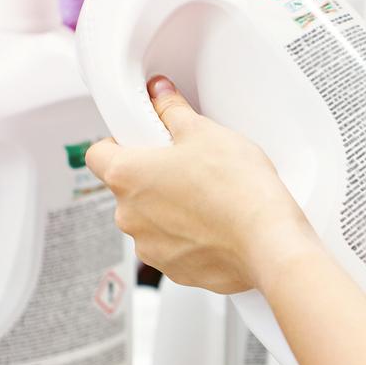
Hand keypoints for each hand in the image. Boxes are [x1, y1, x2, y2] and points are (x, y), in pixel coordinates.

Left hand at [86, 77, 319, 294]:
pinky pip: (172, 244)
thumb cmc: (237, 189)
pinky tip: (216, 221)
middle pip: (127, 187)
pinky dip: (188, 234)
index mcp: (126, 176)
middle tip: (186, 163)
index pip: (97, 153)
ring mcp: (150, 247)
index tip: (141, 137)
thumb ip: (172, 110)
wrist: (268, 242)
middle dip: (152, 174)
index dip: (118, 141)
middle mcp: (129, 216)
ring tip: (207, 194)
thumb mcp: (204, 132)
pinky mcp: (174, 269)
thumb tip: (159, 95)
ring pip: (150, 218)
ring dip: (169, 206)